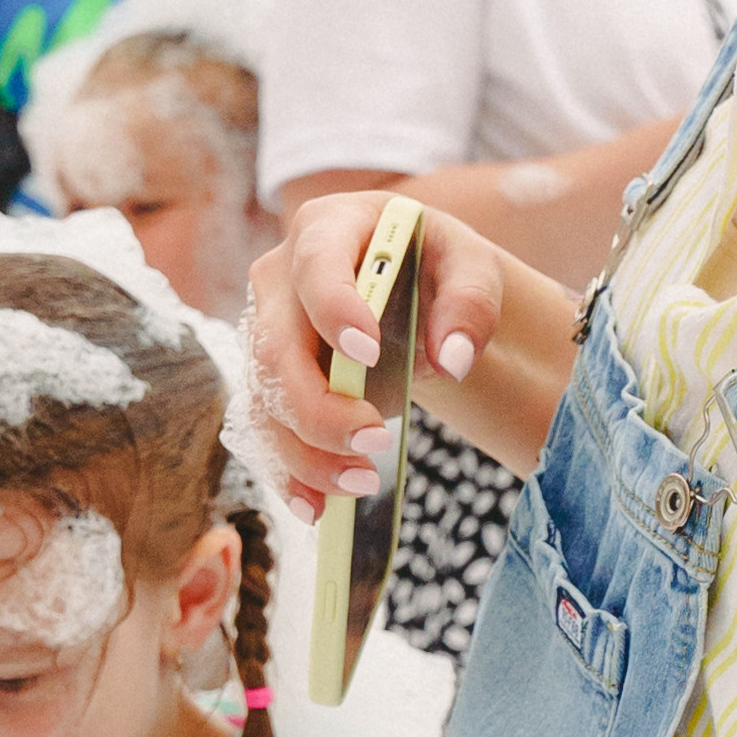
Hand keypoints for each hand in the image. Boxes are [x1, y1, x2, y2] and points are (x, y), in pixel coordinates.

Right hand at [245, 193, 505, 518]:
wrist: (415, 291)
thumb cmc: (437, 266)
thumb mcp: (470, 267)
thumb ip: (471, 302)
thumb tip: (454, 358)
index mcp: (327, 227)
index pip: (315, 265)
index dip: (332, 308)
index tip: (367, 351)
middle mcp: (279, 278)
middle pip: (275, 347)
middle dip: (319, 404)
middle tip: (376, 439)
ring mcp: (266, 331)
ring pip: (266, 401)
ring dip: (308, 450)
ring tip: (364, 481)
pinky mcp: (270, 381)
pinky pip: (267, 433)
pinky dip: (290, 474)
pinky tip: (318, 509)